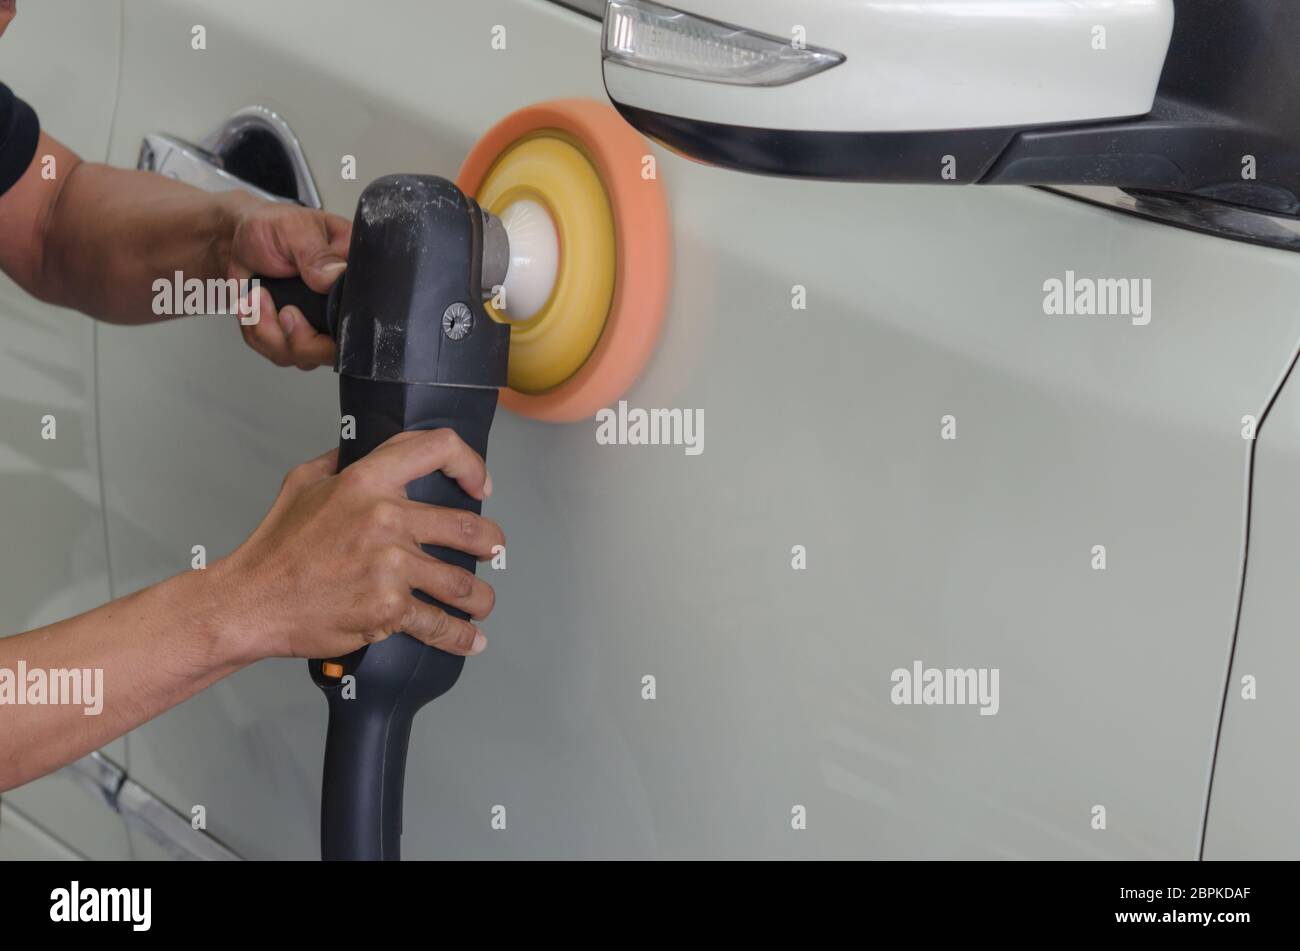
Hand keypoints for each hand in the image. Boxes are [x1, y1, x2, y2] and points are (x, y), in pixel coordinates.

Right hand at [214, 429, 504, 662]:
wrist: (252, 602)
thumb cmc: (276, 545)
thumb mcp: (304, 482)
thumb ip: (344, 462)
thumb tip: (369, 452)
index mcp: (367, 480)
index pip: (438, 448)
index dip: (471, 464)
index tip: (479, 485)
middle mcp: (385, 518)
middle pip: (468, 527)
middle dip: (491, 544)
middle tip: (493, 551)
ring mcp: (390, 565)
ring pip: (462, 582)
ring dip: (481, 596)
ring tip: (483, 602)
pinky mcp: (388, 607)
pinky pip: (438, 623)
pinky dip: (459, 636)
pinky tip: (470, 639)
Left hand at [227, 200, 351, 369]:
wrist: (237, 238)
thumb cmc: (270, 227)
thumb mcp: (295, 230)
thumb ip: (317, 254)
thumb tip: (336, 277)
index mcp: (354, 277)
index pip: (361, 319)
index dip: (336, 330)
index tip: (297, 312)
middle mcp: (341, 306)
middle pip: (333, 351)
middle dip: (298, 341)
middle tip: (281, 311)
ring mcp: (319, 325)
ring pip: (303, 358)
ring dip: (270, 333)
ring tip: (257, 297)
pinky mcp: (295, 335)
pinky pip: (278, 353)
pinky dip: (257, 333)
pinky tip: (253, 307)